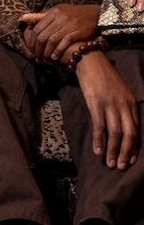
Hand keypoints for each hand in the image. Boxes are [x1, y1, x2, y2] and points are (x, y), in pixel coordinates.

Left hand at [20, 4, 97, 60]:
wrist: (96, 14)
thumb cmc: (72, 14)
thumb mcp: (57, 12)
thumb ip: (40, 17)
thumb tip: (22, 18)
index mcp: (53, 12)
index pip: (37, 28)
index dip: (32, 41)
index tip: (31, 49)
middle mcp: (60, 18)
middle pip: (43, 35)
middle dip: (38, 48)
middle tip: (36, 56)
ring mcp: (69, 25)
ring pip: (52, 40)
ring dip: (47, 51)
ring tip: (44, 58)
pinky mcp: (78, 32)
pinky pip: (64, 42)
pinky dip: (57, 51)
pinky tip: (54, 57)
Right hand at [74, 50, 138, 169]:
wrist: (90, 60)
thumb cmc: (103, 76)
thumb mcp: (119, 92)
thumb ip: (122, 107)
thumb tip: (121, 126)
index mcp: (131, 103)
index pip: (136, 130)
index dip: (133, 147)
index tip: (129, 160)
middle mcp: (123, 105)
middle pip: (128, 134)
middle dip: (125, 152)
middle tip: (120, 166)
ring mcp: (110, 104)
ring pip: (115, 133)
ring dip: (112, 150)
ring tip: (110, 163)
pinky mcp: (96, 103)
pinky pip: (99, 126)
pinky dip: (99, 140)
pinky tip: (97, 150)